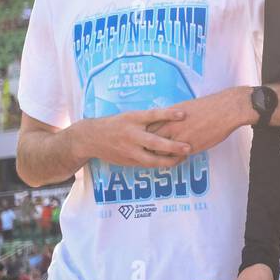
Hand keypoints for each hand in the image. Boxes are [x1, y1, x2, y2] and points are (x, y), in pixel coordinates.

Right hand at [73, 109, 191, 168]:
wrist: (92, 138)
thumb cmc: (117, 124)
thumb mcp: (130, 116)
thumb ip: (148, 119)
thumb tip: (173, 115)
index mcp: (132, 118)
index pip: (152, 115)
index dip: (168, 114)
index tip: (183, 114)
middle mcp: (131, 134)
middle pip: (154, 142)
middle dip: (172, 146)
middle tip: (188, 148)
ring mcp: (129, 150)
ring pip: (151, 159)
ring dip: (168, 161)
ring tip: (183, 159)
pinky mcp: (128, 161)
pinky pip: (146, 164)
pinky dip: (159, 164)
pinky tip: (172, 162)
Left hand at [146, 88, 250, 155]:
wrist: (224, 111)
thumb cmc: (207, 106)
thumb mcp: (184, 106)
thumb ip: (171, 116)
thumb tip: (164, 121)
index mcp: (168, 116)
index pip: (148, 128)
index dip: (145, 134)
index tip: (145, 138)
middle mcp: (170, 127)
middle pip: (150, 142)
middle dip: (148, 147)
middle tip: (147, 152)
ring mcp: (179, 139)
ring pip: (161, 153)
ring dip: (160, 156)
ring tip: (161, 158)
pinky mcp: (190, 148)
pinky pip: (176, 158)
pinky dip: (175, 160)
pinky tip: (177, 159)